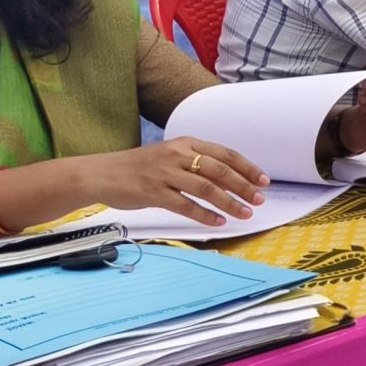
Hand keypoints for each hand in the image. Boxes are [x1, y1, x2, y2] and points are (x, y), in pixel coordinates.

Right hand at [93, 139, 267, 227]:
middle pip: (219, 170)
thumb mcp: (170, 156)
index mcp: (185, 143)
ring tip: (245, 213)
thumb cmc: (140, 167)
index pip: (224, 153)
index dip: (247, 167)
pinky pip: (185, 205)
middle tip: (259, 200)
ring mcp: (164, 173)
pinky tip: (218, 222)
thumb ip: (196, 163)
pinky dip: (205, 214)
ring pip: (206, 188)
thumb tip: (230, 179)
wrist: (102, 173)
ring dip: (229, 202)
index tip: (263, 181)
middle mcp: (177, 155)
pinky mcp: (153, 192)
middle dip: (244, 186)